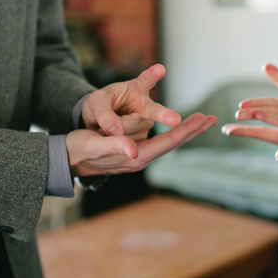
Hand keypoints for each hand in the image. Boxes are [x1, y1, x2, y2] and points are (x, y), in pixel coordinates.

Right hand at [67, 113, 217, 176]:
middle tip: (212, 119)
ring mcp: (136, 156)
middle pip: (172, 143)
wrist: (64, 158)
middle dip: (192, 131)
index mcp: (135, 157)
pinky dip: (171, 133)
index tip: (202, 119)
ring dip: (185, 131)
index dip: (186, 130)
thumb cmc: (78, 149)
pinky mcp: (131, 152)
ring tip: (201, 121)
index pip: (167, 143)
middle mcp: (139, 158)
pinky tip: (176, 129)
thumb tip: (134, 150)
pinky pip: (158, 141)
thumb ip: (114, 145)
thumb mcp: (95, 144)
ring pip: (167, 142)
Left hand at [81, 64, 181, 141]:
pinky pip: (129, 144)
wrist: (97, 124)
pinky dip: (118, 143)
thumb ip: (104, 113)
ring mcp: (145, 125)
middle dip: (165, 116)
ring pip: (131, 131)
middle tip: (175, 120)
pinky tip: (115, 142)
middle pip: (154, 112)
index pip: (145, 81)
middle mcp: (146, 107)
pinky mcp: (142, 142)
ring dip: (115, 131)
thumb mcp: (95, 103)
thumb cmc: (99, 106)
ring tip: (104, 128)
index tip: (160, 69)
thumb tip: (116, 132)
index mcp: (137, 89)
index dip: (152, 75)